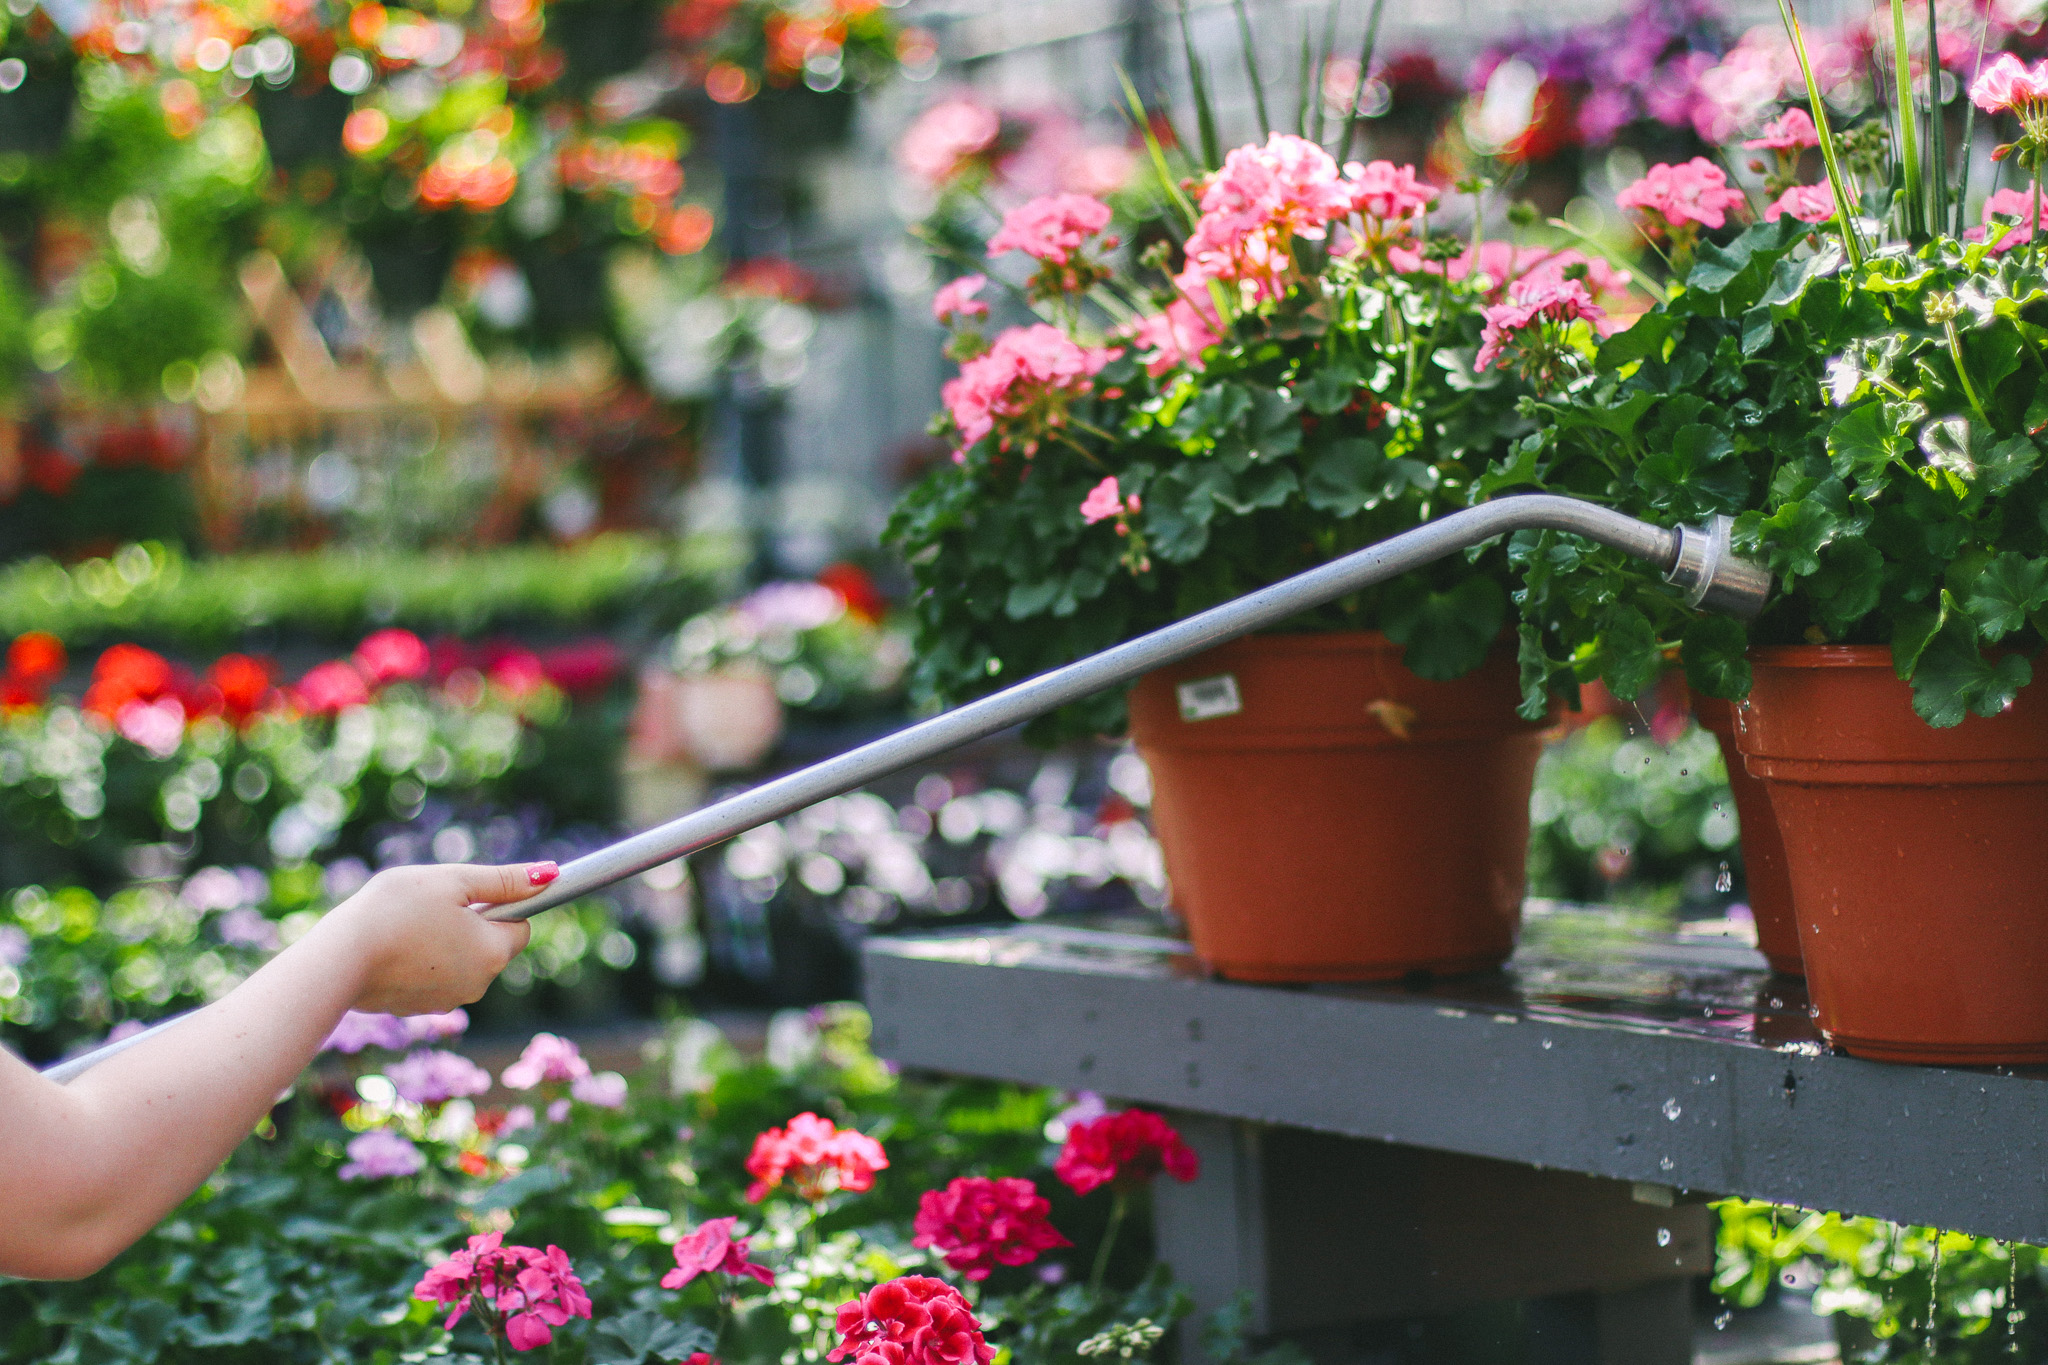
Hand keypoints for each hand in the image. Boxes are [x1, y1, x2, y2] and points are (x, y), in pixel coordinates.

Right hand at [318, 863, 549, 1015]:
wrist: (337, 960)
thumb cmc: (395, 911)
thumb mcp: (453, 881)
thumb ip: (503, 880)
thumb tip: (550, 874)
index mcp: (493, 952)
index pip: (520, 926)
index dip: (499, 906)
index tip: (469, 896)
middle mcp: (478, 985)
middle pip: (489, 946)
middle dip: (469, 925)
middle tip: (431, 908)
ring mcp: (447, 1001)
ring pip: (459, 962)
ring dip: (443, 943)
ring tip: (407, 927)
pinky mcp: (417, 1008)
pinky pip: (432, 978)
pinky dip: (420, 963)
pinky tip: (393, 949)